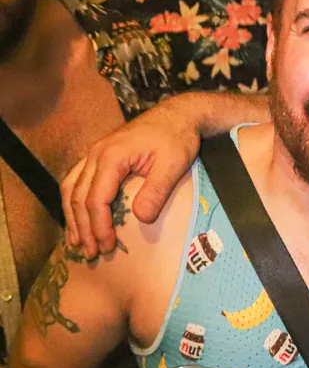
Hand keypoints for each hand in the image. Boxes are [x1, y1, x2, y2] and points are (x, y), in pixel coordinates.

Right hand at [63, 97, 202, 258]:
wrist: (178, 114)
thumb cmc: (177, 138)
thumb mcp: (172, 164)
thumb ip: (156, 191)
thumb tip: (141, 219)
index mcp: (112, 156)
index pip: (96, 198)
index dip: (99, 226)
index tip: (106, 246)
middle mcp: (96, 153)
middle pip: (78, 196)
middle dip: (83, 227)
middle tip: (91, 252)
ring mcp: (95, 152)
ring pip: (71, 187)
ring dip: (72, 216)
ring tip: (77, 242)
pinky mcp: (100, 155)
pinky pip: (78, 179)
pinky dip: (75, 201)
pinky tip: (78, 217)